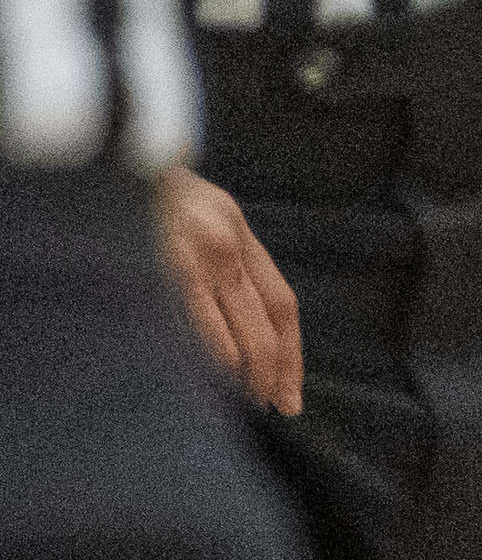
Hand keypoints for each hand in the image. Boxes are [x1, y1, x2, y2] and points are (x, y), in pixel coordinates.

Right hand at [154, 165, 300, 413]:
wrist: (111, 155)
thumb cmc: (144, 193)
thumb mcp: (196, 212)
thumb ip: (218, 254)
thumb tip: (233, 317)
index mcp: (237, 230)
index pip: (281, 300)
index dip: (292, 349)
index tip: (292, 388)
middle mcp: (226, 242)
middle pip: (269, 319)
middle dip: (278, 369)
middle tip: (279, 404)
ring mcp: (198, 254)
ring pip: (240, 328)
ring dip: (249, 372)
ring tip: (251, 402)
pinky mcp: (168, 264)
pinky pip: (199, 322)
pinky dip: (214, 355)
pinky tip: (218, 381)